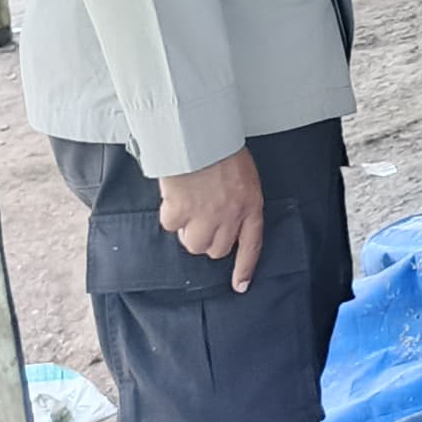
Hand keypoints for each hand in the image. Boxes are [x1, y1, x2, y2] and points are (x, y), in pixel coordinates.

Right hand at [159, 148, 266, 291]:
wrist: (201, 135)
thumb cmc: (222, 151)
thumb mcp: (243, 177)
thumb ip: (238, 201)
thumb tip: (224, 222)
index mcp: (251, 205)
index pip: (251, 245)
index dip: (245, 268)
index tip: (240, 286)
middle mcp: (231, 215)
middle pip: (217, 250)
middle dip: (208, 239)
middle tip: (201, 218)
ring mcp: (206, 215)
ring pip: (194, 244)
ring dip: (188, 230)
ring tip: (188, 206)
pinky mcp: (182, 210)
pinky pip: (171, 225)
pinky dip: (169, 213)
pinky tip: (174, 196)